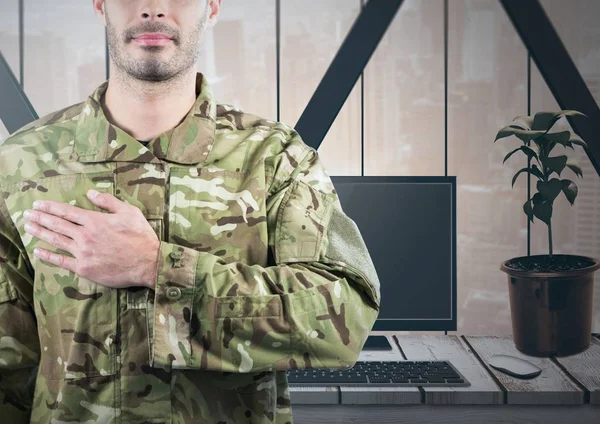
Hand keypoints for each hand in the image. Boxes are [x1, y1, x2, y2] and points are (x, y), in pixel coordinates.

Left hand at [23, 189, 158, 288]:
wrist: (148, 263)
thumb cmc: (141, 237)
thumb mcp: (129, 212)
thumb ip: (108, 201)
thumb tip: (90, 193)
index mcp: (95, 221)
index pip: (66, 212)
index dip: (50, 207)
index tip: (38, 204)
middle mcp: (85, 236)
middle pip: (57, 224)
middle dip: (40, 218)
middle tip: (27, 214)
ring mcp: (83, 252)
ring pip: (56, 240)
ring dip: (40, 233)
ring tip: (28, 227)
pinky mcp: (84, 268)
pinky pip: (61, 261)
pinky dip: (48, 256)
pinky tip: (38, 251)